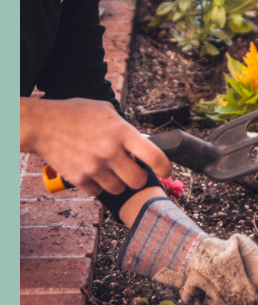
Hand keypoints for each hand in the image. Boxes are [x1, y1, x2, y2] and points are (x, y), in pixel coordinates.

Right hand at [20, 97, 170, 195]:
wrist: (44, 125)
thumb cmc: (76, 114)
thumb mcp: (106, 111)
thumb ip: (125, 128)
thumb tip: (142, 142)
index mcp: (121, 132)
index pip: (154, 156)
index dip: (164, 167)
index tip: (165, 171)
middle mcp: (110, 152)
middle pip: (137, 180)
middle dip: (137, 177)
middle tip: (132, 171)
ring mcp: (95, 167)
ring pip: (118, 189)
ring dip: (117, 183)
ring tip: (108, 169)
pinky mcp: (80, 178)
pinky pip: (98, 192)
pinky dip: (98, 186)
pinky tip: (92, 172)